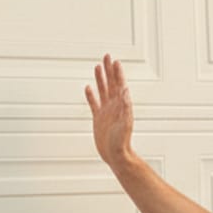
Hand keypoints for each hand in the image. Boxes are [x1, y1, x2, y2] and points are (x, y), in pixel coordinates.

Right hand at [84, 54, 134, 168]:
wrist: (115, 155)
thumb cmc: (121, 142)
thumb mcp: (124, 123)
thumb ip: (125, 107)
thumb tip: (125, 91)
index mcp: (121, 105)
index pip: (119, 84)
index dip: (117, 72)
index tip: (114, 60)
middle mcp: (114, 106)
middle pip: (110, 83)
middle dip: (108, 70)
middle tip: (106, 56)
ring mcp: (106, 111)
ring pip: (102, 90)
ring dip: (100, 78)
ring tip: (97, 67)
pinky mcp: (98, 118)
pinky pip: (94, 103)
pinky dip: (91, 95)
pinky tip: (88, 88)